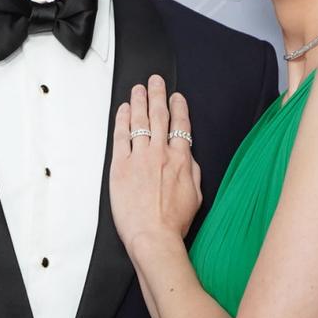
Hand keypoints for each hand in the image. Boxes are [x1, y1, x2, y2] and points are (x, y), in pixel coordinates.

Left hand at [110, 75, 201, 252]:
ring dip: (139, 102)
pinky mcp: (120, 166)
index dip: (178, 108)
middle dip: (158, 95)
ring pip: (139, 122)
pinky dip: (122, 121)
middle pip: (159, 116)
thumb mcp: (196, 194)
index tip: (176, 97)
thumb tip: (187, 156)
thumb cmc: (174, 221)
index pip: (181, 125)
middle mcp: (160, 153)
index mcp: (181, 159)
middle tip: (155, 81)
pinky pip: (121, 137)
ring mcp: (139, 158)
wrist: (153, 236)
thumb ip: (192, 170)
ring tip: (138, 89)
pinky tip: (122, 110)